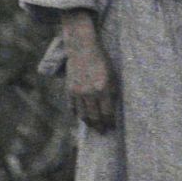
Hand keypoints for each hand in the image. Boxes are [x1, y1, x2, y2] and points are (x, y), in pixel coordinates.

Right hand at [62, 14, 116, 131]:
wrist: (82, 48)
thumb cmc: (102, 60)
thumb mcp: (112, 76)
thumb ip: (112, 92)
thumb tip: (111, 110)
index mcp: (104, 88)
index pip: (107, 113)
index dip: (110, 122)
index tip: (112, 127)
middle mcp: (90, 92)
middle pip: (94, 117)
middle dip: (99, 126)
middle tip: (103, 132)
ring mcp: (78, 92)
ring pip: (82, 114)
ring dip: (88, 123)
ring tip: (93, 126)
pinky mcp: (69, 89)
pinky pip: (72, 107)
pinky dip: (76, 114)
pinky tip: (80, 117)